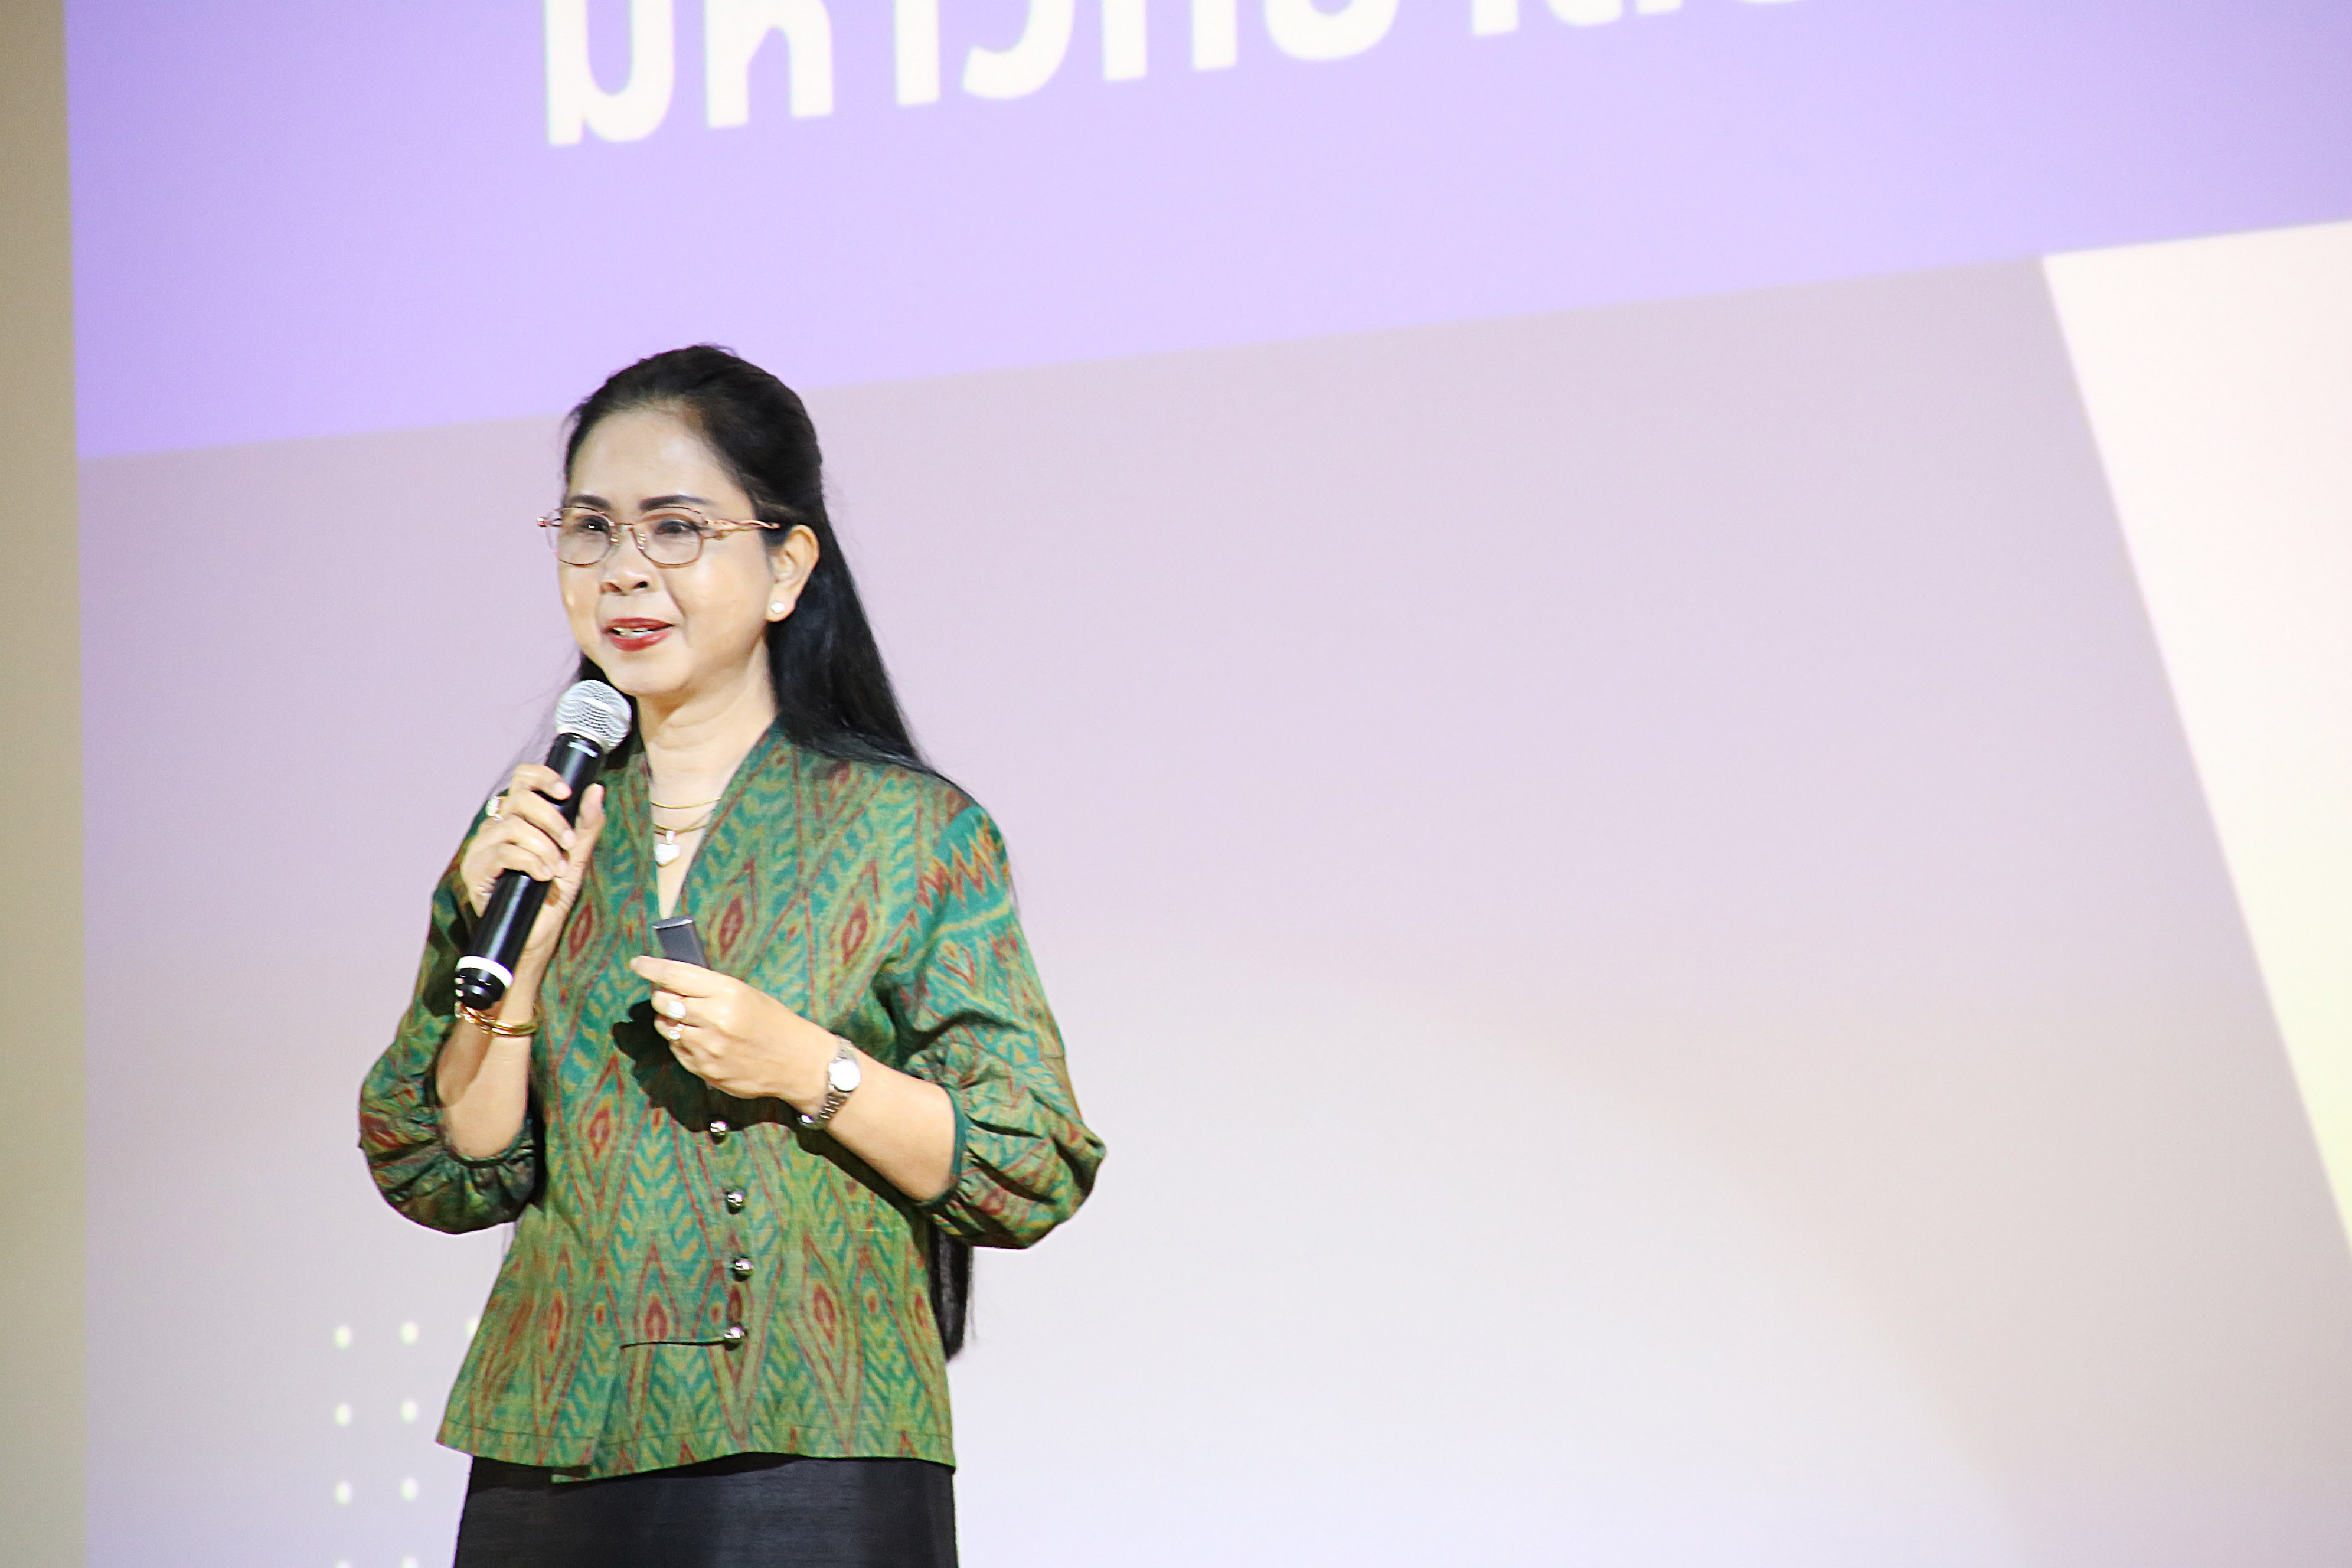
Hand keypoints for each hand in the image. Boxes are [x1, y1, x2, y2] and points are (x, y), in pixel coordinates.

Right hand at [460, 766, 607, 970]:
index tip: (566, 793)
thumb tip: (595, 789)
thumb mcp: (575, 856)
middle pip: (519, 799)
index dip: (543, 778)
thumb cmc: (551, 895)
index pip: (522, 779)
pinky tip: (543, 876)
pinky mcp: (475, 870)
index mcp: (516, 817)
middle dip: (551, 819)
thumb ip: (585, 824)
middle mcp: (495, 827)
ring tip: (556, 868)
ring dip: (544, 846)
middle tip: (569, 842)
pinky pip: (503, 852)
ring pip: (512, 826)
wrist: (535, 935)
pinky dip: (530, 862)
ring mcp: (481, 848)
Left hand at [630, 955, 837, 1107]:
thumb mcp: (747, 994)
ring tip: (687, 1017)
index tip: (639, 964)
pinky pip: (677, 1050)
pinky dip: (682, 1041)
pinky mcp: (704, 1071)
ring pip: (666, 1027)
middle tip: (667, 992)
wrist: (797, 1063)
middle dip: (660, 995)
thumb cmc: (774, 1022)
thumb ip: (710, 987)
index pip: (674, 975)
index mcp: (727, 993)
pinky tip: (699, 1038)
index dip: (651, 968)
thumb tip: (672, 980)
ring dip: (670, 1019)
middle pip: (663, 1001)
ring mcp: (707, 1048)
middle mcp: (714, 1019)